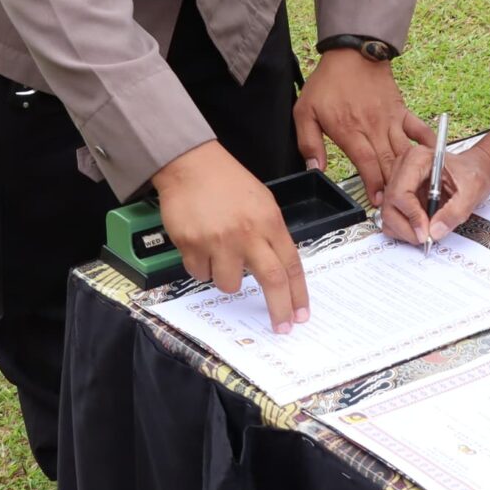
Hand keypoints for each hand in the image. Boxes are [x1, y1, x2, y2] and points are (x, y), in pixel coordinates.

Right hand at [151, 142, 309, 330]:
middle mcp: (247, 233)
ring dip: (226, 277)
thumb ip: (270, 234)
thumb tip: (277, 270)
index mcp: (269, 221)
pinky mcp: (192, 245)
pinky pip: (199, 273)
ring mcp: (219, 241)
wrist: (190, 164)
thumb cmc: (226, 182)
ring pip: (229, 284)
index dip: (298, 294)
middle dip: (278, 308)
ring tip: (219, 254)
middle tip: (281, 325)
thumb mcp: (262, 202)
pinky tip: (200, 243)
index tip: (300, 314)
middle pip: (271, 280)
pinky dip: (201, 265)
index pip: (291, 264)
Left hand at [293, 47, 431, 206]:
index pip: (366, 163)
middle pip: (388, 162)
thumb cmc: (328, 83)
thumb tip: (315, 169)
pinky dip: (428, 144)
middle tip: (398, 205)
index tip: (378, 202)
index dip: (373, 185)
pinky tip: (434, 159)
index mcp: (349, 130)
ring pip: (404, 151)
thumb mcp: (305, 111)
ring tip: (414, 192)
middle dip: (393, 187)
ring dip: (409, 173)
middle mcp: (373, 127)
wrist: (353, 53)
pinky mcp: (401, 111)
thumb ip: (308, 143)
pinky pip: (418, 130)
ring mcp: (390, 119)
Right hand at [378, 132, 489, 246]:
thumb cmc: (472, 173)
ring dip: (404, 230)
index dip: (412, 216)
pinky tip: (422, 227)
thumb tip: (435, 231)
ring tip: (426, 233)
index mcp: (417, 159)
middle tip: (426, 238)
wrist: (474, 171)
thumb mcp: (472, 191)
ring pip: (388, 214)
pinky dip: (404, 229)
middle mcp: (402, 168)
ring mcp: (398, 182)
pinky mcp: (399, 195)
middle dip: (407, 227)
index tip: (426, 232)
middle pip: (390, 205)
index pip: (401, 192)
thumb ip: (454, 212)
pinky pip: (392, 217)